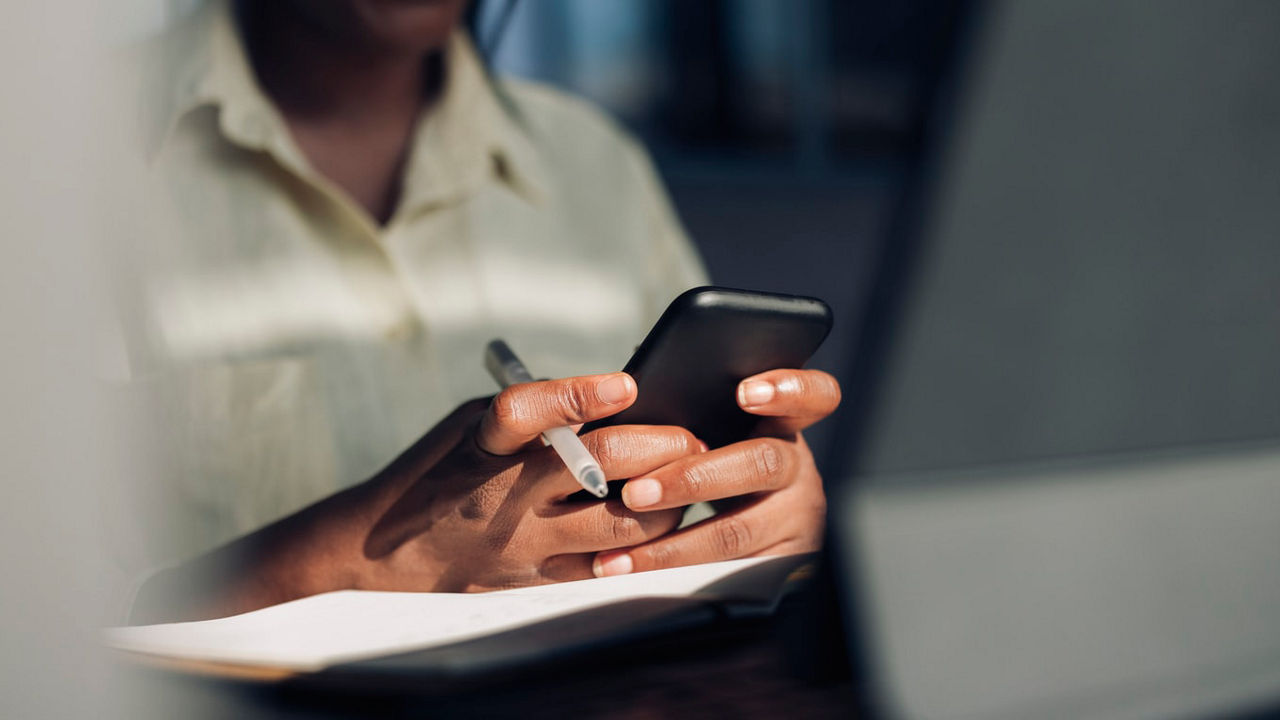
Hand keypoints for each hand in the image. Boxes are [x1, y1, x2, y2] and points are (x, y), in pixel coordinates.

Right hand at [349, 372, 701, 591]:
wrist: (380, 552)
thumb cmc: (440, 472)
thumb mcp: (470, 427)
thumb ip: (534, 414)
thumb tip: (617, 402)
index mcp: (482, 445)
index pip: (526, 411)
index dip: (580, 394)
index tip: (626, 384)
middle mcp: (503, 495)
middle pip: (601, 465)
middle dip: (662, 446)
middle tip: (691, 438)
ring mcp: (522, 545)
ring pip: (622, 526)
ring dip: (667, 500)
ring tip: (684, 483)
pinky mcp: (535, 582)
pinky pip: (608, 568)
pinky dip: (643, 546)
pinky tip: (660, 528)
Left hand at [591, 369, 840, 576]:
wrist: (749, 530)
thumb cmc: (721, 466)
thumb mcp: (722, 436)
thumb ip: (696, 418)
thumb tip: (636, 402)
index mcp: (785, 426)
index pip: (814, 396)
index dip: (787, 390)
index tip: (745, 393)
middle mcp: (797, 470)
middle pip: (762, 463)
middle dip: (694, 479)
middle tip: (638, 492)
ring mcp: (796, 520)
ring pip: (738, 531)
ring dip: (673, 543)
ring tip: (622, 550)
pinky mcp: (782, 565)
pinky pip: (727, 574)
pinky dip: (675, 574)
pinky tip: (636, 571)